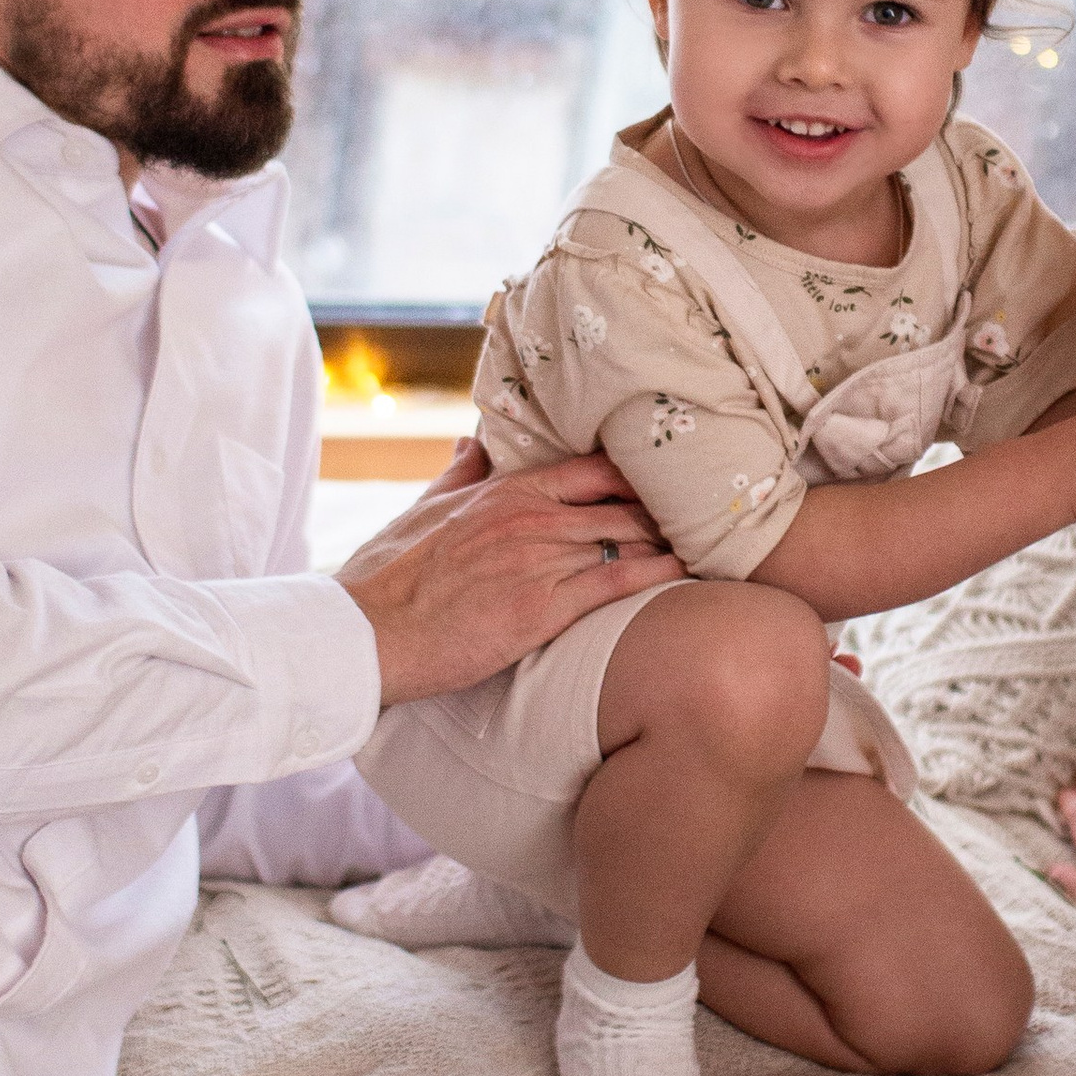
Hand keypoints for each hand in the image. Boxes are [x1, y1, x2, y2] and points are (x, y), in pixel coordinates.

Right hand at [339, 452, 678, 705]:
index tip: (665, 482)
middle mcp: (529, 518)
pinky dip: (655, 577)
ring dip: (668, 542)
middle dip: (663, 512)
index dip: (636, 474)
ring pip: (625, 541)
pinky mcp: (541, 610)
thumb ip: (459, 473)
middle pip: (621, 504)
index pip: (592, 468)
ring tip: (708, 545)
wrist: (368, 634)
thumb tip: (472, 441)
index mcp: (505, 491)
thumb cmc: (390, 576)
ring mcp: (537, 562)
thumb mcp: (424, 509)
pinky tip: (683, 575)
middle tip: (702, 518)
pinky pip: (614, 585)